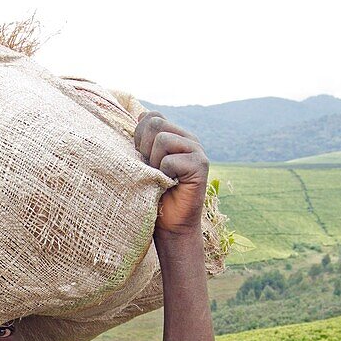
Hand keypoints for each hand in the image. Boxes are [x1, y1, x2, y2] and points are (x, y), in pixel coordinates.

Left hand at [134, 111, 208, 239]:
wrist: (170, 225)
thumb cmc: (153, 195)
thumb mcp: (143, 163)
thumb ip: (143, 140)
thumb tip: (141, 115)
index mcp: (174, 134)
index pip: (151, 116)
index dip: (139, 136)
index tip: (142, 159)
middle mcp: (187, 138)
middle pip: (155, 123)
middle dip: (144, 148)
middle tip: (151, 170)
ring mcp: (196, 150)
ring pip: (162, 140)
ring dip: (154, 163)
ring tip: (161, 178)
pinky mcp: (201, 165)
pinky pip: (170, 160)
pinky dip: (164, 175)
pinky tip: (170, 185)